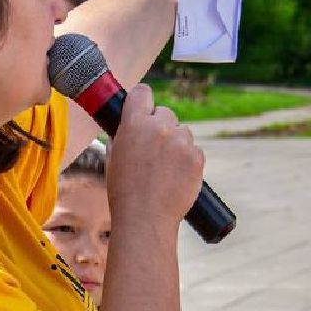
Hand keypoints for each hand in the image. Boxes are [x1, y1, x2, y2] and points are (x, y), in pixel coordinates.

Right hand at [106, 84, 203, 224]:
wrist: (146, 218)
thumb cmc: (124, 192)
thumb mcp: (113, 159)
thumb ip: (121, 138)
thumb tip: (127, 131)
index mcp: (134, 124)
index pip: (143, 92)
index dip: (142, 101)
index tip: (143, 110)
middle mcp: (160, 127)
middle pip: (165, 112)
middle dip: (160, 126)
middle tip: (153, 149)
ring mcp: (181, 142)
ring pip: (182, 131)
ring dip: (176, 143)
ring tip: (164, 168)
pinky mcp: (197, 157)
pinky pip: (194, 150)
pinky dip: (187, 160)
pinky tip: (175, 177)